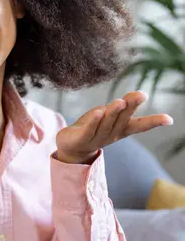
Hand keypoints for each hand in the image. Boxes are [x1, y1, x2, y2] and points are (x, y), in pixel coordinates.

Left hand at [56, 91, 173, 163]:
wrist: (70, 147)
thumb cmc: (93, 127)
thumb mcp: (109, 115)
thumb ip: (123, 106)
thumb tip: (140, 94)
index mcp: (120, 130)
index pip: (139, 125)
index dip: (153, 122)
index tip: (169, 119)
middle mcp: (110, 135)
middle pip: (122, 121)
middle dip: (131, 108)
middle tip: (140, 95)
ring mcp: (96, 139)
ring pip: (106, 125)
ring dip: (113, 113)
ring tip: (120, 101)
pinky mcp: (80, 139)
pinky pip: (88, 130)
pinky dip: (93, 122)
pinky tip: (98, 112)